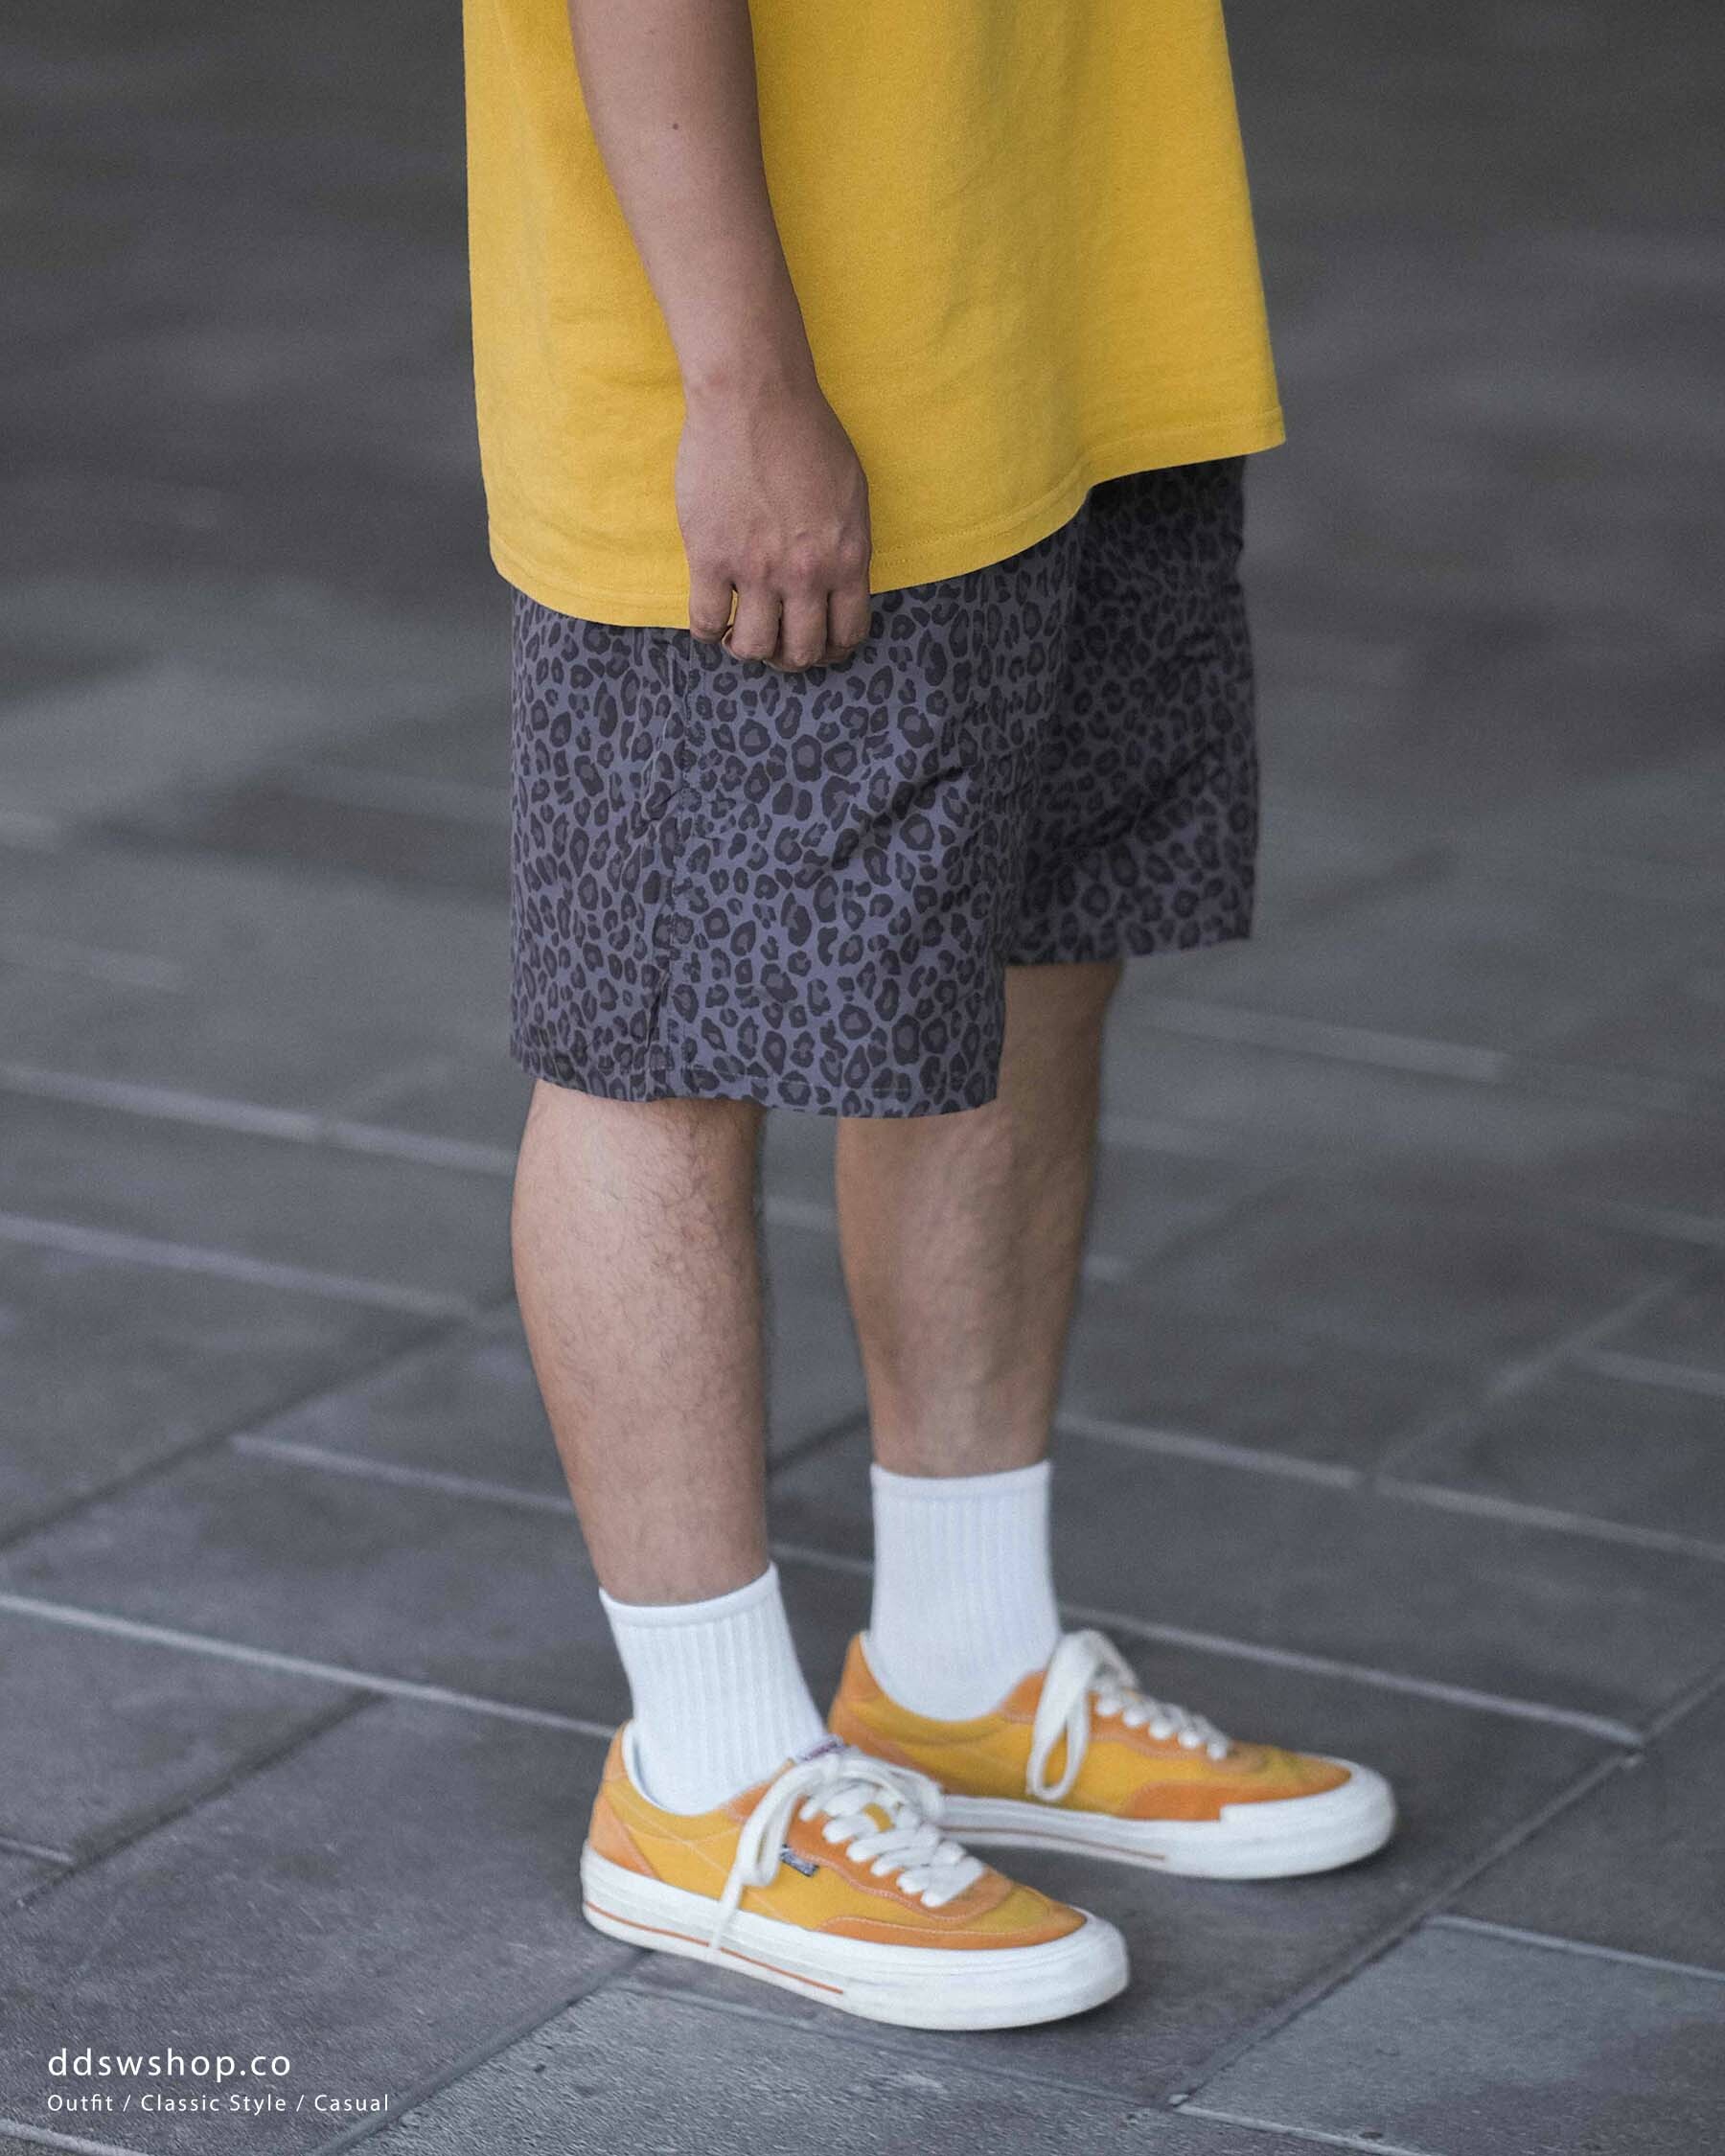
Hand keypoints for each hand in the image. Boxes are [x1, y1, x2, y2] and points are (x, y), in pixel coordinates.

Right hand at [676, 373, 872, 670]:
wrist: (753, 397)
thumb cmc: (805, 433)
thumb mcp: (851, 492)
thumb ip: (847, 544)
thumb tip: (840, 583)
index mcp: (846, 558)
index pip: (848, 633)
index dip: (833, 650)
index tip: (817, 644)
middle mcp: (806, 573)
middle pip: (802, 652)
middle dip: (789, 657)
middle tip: (775, 643)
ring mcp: (757, 569)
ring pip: (754, 647)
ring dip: (747, 648)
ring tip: (739, 632)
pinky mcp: (711, 557)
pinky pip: (706, 622)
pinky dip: (707, 631)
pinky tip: (710, 617)